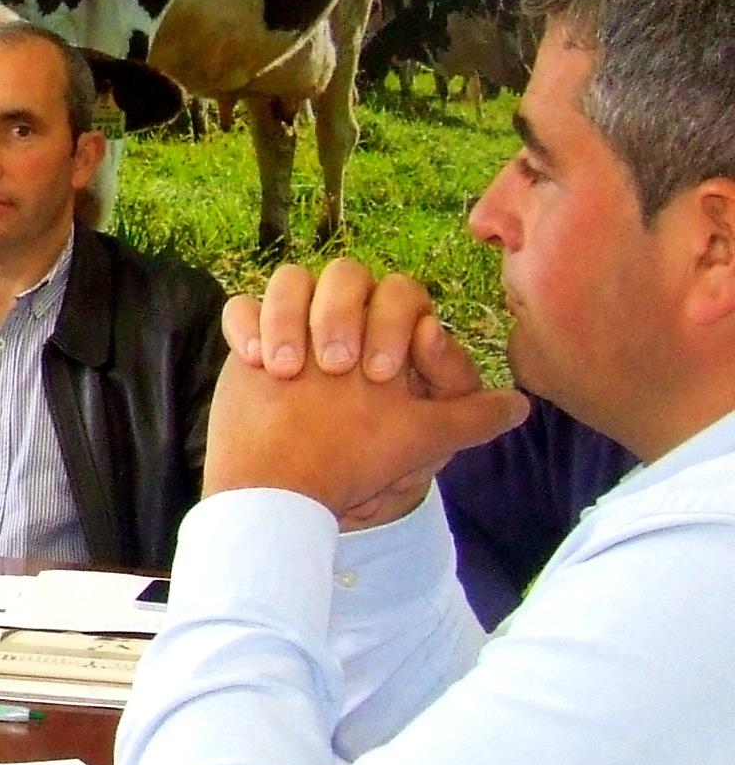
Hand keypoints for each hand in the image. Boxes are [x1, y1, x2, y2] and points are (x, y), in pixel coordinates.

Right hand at [219, 261, 518, 525]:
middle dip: (341, 315)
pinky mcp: (250, 341)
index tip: (381, 374)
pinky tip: (255, 361)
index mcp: (387, 333)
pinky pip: (241, 308)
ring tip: (286, 367)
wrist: (288, 490)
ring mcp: (294, 327)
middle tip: (335, 367)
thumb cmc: (357, 459)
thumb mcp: (421, 439)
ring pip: (291, 280)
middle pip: (345, 274)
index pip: (400, 293)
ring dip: (289, 314)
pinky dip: (246, 326)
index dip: (394, 322)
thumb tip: (523, 406)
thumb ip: (470, 418)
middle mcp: (342, 321)